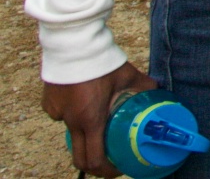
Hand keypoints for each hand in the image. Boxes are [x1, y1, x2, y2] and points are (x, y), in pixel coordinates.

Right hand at [44, 61, 158, 175]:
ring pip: (71, 132)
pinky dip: (73, 113)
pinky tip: (83, 99)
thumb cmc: (102, 62)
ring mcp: (58, 114)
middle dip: (94, 164)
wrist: (74, 45)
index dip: (106, 170)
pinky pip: (62, 115)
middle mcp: (72, 122)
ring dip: (85, 133)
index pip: (94, 159)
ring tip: (98, 119)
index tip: (117, 169)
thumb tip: (158, 91)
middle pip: (79, 156)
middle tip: (108, 160)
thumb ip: (143, 86)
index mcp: (91, 120)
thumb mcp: (128, 76)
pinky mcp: (49, 104)